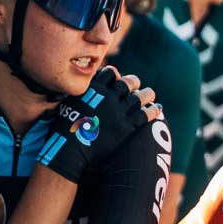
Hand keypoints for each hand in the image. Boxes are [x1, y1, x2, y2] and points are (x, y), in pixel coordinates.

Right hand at [35, 66, 157, 182]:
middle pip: (127, 82)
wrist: (70, 151)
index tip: (117, 77)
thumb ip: (78, 94)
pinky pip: (145, 114)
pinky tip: (158, 109)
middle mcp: (108, 96)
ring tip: (151, 94)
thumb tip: (77, 89)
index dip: (115, 74)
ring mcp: (119, 110)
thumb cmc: (64, 129)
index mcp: (93, 88)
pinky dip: (153, 110)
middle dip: (133, 82)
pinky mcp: (127, 126)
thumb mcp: (67, 104)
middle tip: (136, 84)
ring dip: (147, 94)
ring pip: (140, 96)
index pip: (110, 72)